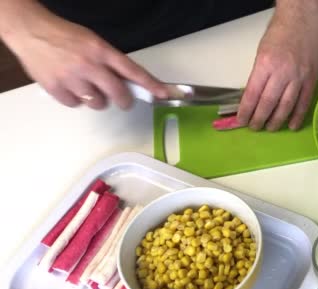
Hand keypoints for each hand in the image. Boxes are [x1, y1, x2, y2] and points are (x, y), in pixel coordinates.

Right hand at [2, 5, 167, 109]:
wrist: (31, 31)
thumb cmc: (64, 36)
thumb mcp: (94, 43)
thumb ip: (111, 61)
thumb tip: (129, 81)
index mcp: (102, 51)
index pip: (133, 71)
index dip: (150, 84)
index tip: (163, 94)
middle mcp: (89, 65)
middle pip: (118, 94)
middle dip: (123, 100)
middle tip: (122, 99)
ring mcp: (72, 78)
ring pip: (97, 103)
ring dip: (97, 99)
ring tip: (87, 87)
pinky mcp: (56, 88)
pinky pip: (75, 105)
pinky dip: (75, 100)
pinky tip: (71, 88)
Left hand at [237, 1, 317, 130]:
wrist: (301, 21)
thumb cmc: (279, 34)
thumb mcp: (261, 53)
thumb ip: (259, 76)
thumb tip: (255, 97)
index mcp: (265, 64)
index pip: (252, 94)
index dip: (246, 110)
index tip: (242, 120)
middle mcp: (282, 72)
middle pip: (268, 103)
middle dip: (260, 118)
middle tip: (254, 127)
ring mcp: (298, 76)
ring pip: (286, 105)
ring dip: (277, 120)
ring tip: (270, 128)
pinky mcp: (311, 78)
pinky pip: (304, 101)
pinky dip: (298, 115)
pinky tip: (292, 125)